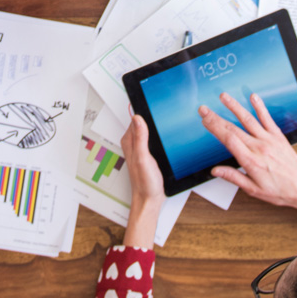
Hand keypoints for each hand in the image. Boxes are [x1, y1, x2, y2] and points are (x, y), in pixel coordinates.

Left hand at [121, 115, 165, 247]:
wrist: (150, 199)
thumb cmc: (145, 183)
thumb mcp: (144, 159)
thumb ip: (140, 139)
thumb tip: (138, 118)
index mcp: (130, 141)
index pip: (135, 117)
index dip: (144, 108)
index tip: (153, 98)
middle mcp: (134, 143)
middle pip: (142, 122)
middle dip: (151, 114)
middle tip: (162, 105)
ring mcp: (141, 148)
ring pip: (148, 130)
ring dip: (156, 124)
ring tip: (165, 117)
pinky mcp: (149, 154)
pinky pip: (152, 138)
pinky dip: (159, 135)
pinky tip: (166, 135)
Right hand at [202, 93, 296, 222]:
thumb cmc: (281, 190)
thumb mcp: (253, 190)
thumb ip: (234, 177)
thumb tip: (216, 171)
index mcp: (251, 161)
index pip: (228, 140)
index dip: (214, 128)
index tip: (205, 120)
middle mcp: (259, 148)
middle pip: (233, 128)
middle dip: (216, 117)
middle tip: (204, 109)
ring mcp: (269, 140)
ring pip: (248, 120)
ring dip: (234, 107)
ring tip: (223, 97)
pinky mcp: (278, 136)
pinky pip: (267, 118)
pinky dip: (260, 107)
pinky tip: (253, 97)